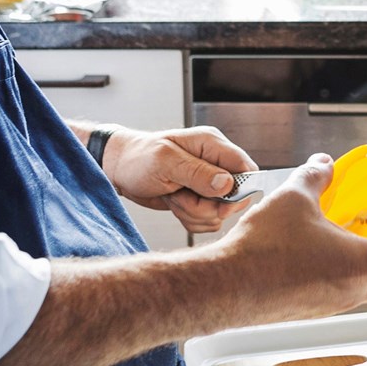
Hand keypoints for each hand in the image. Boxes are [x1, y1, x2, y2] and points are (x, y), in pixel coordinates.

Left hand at [97, 125, 260, 233]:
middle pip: (235, 198)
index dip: (238, 190)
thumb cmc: (138, 158)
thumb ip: (197, 172)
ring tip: (174, 197)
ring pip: (220, 214)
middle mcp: (215, 164)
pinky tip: (174, 204)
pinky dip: (190, 219)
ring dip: (195, 213)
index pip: (246, 169)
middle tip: (182, 197)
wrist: (120, 171)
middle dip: (207, 206)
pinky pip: (208, 220)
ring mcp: (209, 184)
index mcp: (212, 145)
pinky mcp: (201, 199)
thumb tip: (227, 184)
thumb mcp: (165, 162)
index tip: (216, 200)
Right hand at [214, 153, 366, 320]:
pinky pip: (342, 294)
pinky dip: (347, 275)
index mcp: (360, 265)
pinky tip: (325, 253)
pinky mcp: (310, 311)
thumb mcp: (294, 198)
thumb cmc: (263, 249)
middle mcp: (352, 292)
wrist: (226, 287)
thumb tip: (324, 164)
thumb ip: (316, 177)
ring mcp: (331, 305)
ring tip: (360, 239)